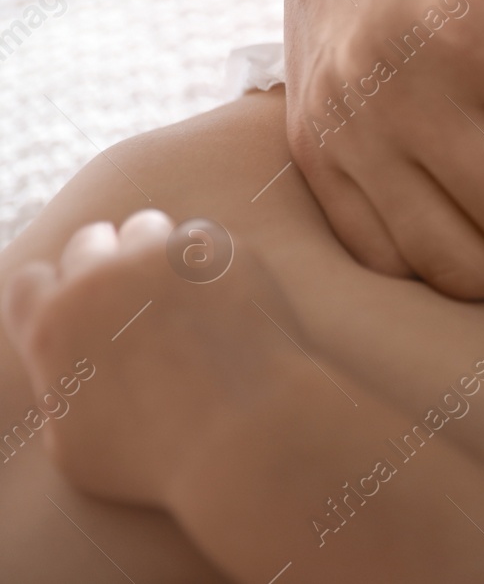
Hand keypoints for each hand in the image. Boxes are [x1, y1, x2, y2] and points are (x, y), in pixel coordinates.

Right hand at [0, 211, 298, 506]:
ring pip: (148, 229)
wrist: (245, 435)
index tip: (79, 311)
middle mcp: (101, 279)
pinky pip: (206, 241)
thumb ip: (61, 397)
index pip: (32, 281)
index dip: (54, 295)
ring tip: (179, 294)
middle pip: (89, 243)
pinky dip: (211, 263)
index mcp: (52, 325)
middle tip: (133, 298)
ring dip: (156, 254)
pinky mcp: (222, 252)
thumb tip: (69, 377)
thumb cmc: (158, 460)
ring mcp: (164, 257)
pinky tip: (226, 299)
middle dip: (104, 265)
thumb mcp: (75, 450)